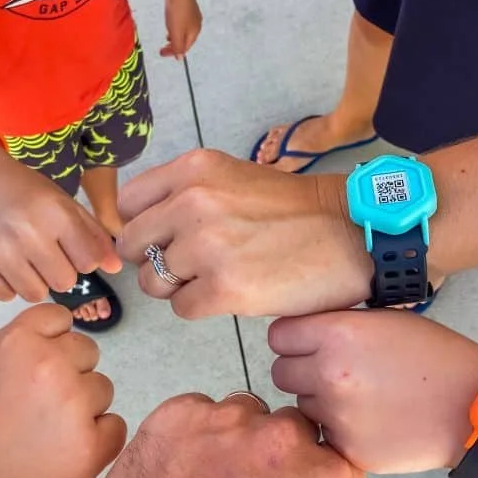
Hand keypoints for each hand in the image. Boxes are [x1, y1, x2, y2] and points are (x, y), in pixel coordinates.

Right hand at [0, 138, 120, 301]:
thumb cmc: (26, 192)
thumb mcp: (65, 204)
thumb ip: (93, 236)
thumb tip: (115, 268)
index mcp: (56, 215)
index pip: (89, 262)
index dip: (83, 259)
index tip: (71, 248)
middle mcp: (27, 234)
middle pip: (64, 283)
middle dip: (59, 272)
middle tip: (45, 254)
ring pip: (35, 294)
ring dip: (35, 281)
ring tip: (25, 258)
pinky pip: (6, 296)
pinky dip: (8, 284)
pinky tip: (4, 262)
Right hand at [0, 305, 125, 477]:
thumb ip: (21, 356)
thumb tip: (58, 351)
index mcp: (17, 341)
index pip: (60, 318)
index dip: (53, 343)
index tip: (38, 368)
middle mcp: (52, 365)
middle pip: (88, 352)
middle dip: (71, 375)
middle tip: (40, 410)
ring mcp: (75, 406)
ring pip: (103, 390)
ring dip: (84, 408)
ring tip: (45, 437)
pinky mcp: (92, 448)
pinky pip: (115, 427)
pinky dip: (96, 441)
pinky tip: (61, 457)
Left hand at [87, 391, 363, 477]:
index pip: (333, 452)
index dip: (311, 472)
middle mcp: (282, 438)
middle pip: (289, 428)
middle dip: (273, 454)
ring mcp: (229, 420)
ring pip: (243, 415)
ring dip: (231, 440)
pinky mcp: (181, 413)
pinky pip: (197, 412)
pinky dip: (190, 434)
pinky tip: (177, 472)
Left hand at [118, 148, 371, 317]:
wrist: (349, 233)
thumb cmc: (292, 210)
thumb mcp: (230, 178)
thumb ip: (183, 194)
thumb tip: (140, 229)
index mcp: (193, 170)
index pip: (128, 204)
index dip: (142, 226)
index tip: (162, 238)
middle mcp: (193, 202)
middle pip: (131, 244)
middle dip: (153, 260)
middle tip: (189, 265)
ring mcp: (207, 247)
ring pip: (152, 281)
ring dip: (177, 287)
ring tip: (215, 277)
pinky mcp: (223, 288)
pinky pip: (181, 308)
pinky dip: (201, 306)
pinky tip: (231, 293)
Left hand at [160, 0, 201, 58]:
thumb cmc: (178, 11)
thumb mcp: (176, 33)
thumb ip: (177, 47)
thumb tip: (179, 58)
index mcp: (195, 32)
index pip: (185, 47)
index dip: (174, 52)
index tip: (162, 53)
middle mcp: (197, 24)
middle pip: (186, 39)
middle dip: (175, 45)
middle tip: (163, 47)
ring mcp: (193, 14)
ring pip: (184, 30)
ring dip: (175, 36)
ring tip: (167, 36)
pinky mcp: (187, 5)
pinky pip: (182, 21)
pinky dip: (176, 26)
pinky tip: (170, 22)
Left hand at [270, 309, 477, 473]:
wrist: (474, 406)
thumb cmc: (434, 356)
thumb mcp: (385, 321)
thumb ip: (338, 324)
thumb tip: (302, 331)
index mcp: (336, 335)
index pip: (278, 336)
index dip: (293, 338)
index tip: (305, 342)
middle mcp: (329, 375)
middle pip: (280, 372)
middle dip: (301, 370)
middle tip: (332, 371)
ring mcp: (337, 416)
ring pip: (302, 404)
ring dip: (320, 400)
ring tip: (361, 396)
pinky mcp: (348, 448)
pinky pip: (325, 434)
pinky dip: (341, 429)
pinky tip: (371, 420)